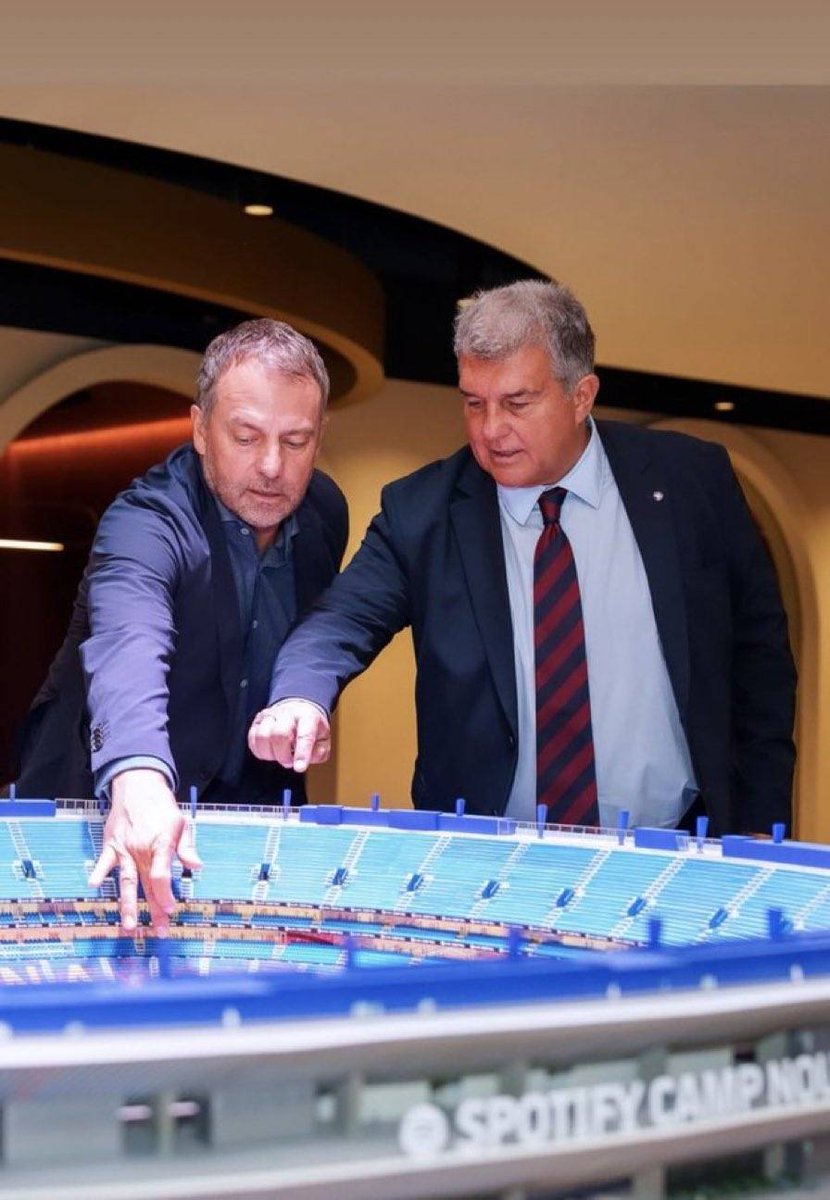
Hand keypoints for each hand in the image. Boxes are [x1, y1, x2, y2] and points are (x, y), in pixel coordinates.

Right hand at [88, 768, 201, 934]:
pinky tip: (94, 886)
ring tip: (129, 927)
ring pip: (126, 881)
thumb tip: (197, 867)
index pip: (161, 875)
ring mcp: (124, 849)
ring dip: (127, 905)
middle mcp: (141, 849)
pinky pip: (104, 862)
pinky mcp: (111, 845)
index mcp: (160, 844)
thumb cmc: (162, 807)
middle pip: (147, 885)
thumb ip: (187, 848)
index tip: (170, 910)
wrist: (138, 786)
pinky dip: (99, 873)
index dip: (166, 894)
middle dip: (153, 910)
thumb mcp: (181, 824)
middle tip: (160, 932)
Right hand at [248, 700, 330, 771]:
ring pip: (262, 737)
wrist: (296, 709)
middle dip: (283, 755)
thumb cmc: (309, 726)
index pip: (304, 735)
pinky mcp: (257, 722)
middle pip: (279, 735)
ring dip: (271, 754)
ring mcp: (270, 716)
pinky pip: (252, 740)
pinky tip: (271, 751)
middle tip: (289, 761)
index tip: (299, 768)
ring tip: (280, 755)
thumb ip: (320, 751)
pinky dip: (261, 752)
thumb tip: (310, 758)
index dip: (301, 753)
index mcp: (307, 716)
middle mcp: (287, 713)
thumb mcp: (323, 738)